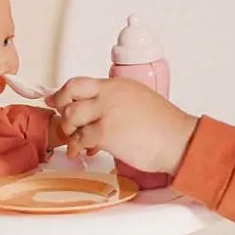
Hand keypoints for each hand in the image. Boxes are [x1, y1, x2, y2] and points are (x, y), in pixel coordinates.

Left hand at [49, 76, 198, 174]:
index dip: (63, 92)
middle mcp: (110, 94)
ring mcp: (107, 112)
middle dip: (60, 108)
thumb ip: (118, 102)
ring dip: (69, 130)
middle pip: (70, 93)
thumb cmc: (165, 128)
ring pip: (71, 115)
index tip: (55, 100)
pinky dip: (76, 146)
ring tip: (75, 141)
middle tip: (64, 123)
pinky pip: (79, 137)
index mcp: (119, 85)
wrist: (178, 140)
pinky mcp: (106, 132)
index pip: (81, 82)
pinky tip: (81, 152)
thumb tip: (102, 112)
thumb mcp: (140, 101)